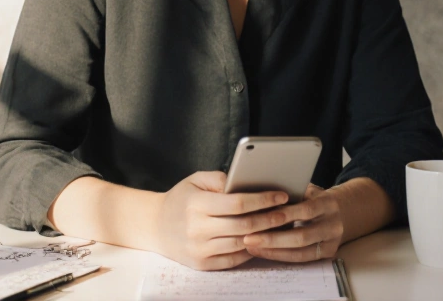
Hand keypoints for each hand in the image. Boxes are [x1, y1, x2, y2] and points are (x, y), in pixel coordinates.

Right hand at [156, 171, 290, 270]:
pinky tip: (262, 239)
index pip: (238, 203)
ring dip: (265, 235)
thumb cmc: (180, 199)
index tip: (281, 195)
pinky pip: (234, 259)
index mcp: (196, 205)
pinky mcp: (202, 264)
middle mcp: (197, 229)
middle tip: (288, 211)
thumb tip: (246, 182)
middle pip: (244, 226)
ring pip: (242, 244)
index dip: (263, 199)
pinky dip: (250, 250)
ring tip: (280, 226)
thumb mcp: (195, 180)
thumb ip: (220, 179)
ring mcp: (200, 250)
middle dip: (270, 218)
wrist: (154, 226)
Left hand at [241, 184, 342, 261]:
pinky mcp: (327, 255)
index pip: (305, 210)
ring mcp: (332, 242)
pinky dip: (281, 256)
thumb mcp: (306, 190)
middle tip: (248, 238)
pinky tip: (263, 252)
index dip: (283, 215)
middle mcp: (334, 225)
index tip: (258, 216)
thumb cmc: (314, 197)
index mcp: (328, 204)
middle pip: (302, 236)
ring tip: (251, 246)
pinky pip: (301, 259)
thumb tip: (258, 195)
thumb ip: (290, 193)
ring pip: (301, 252)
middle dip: (272, 239)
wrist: (342, 211)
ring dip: (273, 250)